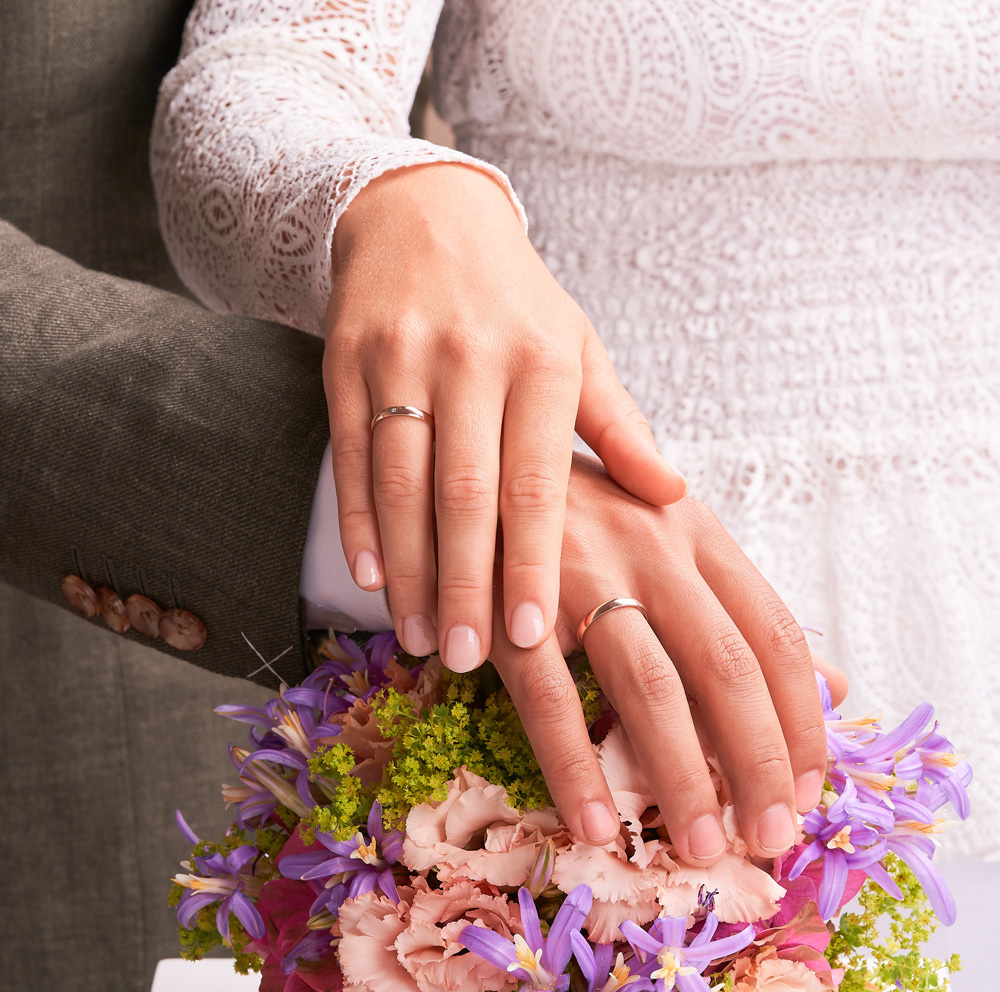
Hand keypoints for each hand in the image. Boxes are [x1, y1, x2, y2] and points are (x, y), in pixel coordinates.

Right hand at [324, 163, 685, 669]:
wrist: (426, 217)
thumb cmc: (517, 301)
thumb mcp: (577, 348)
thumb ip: (620, 425)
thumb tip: (673, 496)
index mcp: (539, 362)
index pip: (536, 483)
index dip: (531, 563)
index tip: (532, 637)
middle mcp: (467, 359)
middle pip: (462, 492)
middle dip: (463, 583)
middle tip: (464, 659)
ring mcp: (399, 358)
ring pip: (400, 481)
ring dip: (405, 567)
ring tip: (419, 635)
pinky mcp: (345, 361)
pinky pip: (349, 453)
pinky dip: (358, 519)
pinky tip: (367, 576)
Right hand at [488, 454, 846, 862]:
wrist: (477, 457)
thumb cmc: (580, 508)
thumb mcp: (668, 534)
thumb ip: (744, 606)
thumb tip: (836, 682)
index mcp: (695, 530)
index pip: (773, 632)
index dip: (801, 720)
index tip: (809, 789)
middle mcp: (650, 546)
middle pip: (727, 667)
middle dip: (759, 764)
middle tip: (772, 836)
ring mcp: (580, 572)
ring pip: (651, 688)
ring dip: (683, 778)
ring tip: (701, 846)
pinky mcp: (513, 604)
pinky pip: (551, 698)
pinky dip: (575, 767)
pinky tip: (595, 823)